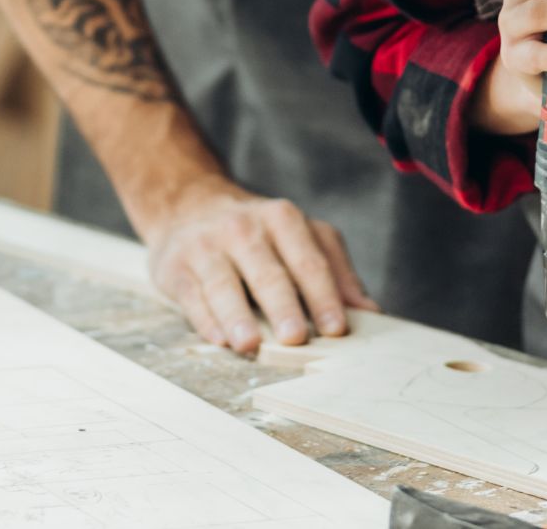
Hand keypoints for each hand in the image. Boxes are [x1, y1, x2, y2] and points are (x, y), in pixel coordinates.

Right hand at [142, 177, 376, 354]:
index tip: (337, 328)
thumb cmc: (256, 232)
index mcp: (282, 219)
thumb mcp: (299, 236)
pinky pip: (192, 295)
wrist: (187, 204)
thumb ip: (335, 270)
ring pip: (223, 283)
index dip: (324, 295)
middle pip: (267, 271)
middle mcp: (243, 228)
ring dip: (237, 315)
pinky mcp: (175, 267)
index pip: (309, 260)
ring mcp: (206, 246)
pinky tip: (219, 339)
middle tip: (295, 338)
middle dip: (282, 305)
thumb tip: (370, 311)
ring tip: (251, 343)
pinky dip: (205, 319)